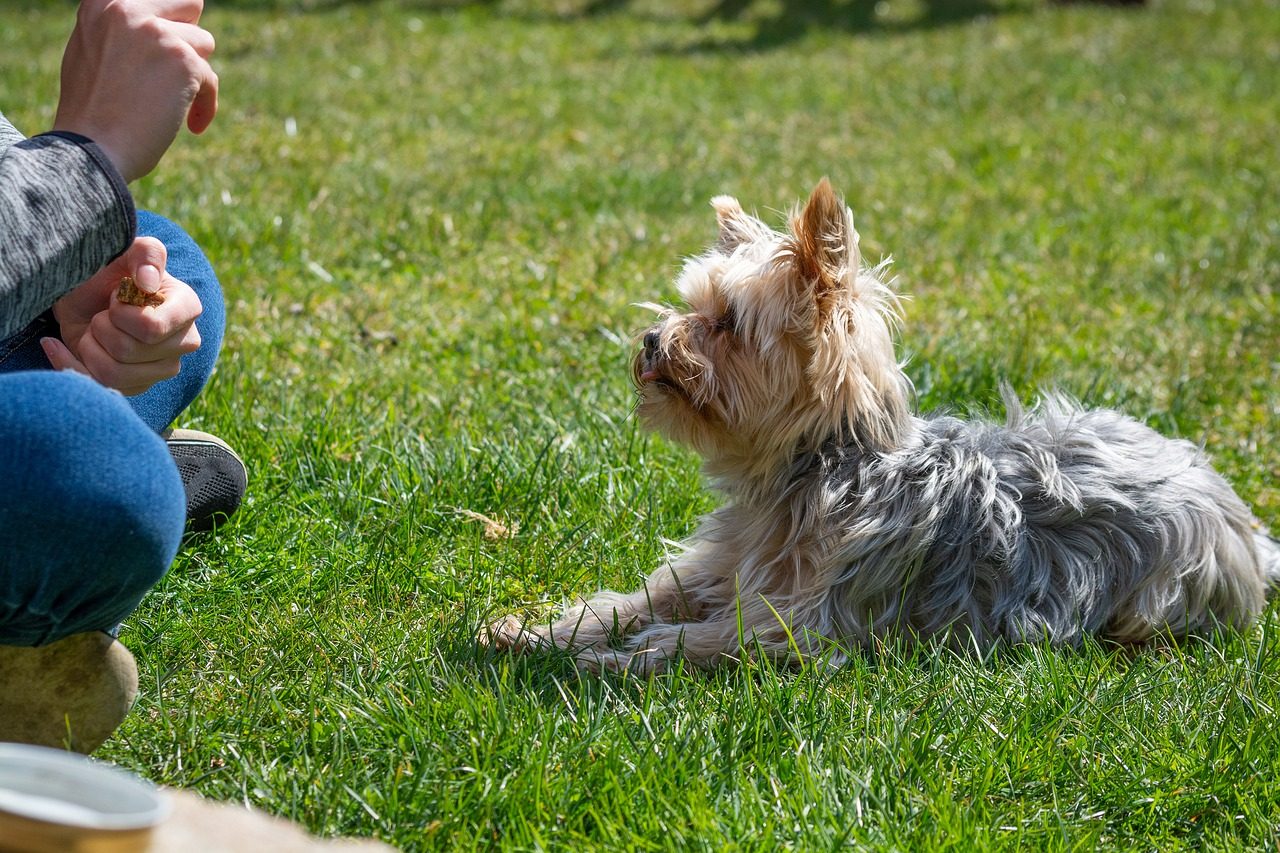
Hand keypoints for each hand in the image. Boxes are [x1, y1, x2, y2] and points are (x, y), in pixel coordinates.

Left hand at [44, 237, 202, 395]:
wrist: (85, 294)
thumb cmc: (110, 270)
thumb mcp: (126, 250)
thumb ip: (146, 253)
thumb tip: (148, 282)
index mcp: (187, 309)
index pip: (152, 328)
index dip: (122, 314)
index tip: (116, 296)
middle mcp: (184, 342)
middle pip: (129, 351)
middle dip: (101, 327)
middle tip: (102, 312)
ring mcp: (163, 368)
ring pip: (115, 373)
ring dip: (89, 347)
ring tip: (92, 330)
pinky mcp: (138, 386)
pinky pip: (100, 387)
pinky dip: (70, 364)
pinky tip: (60, 346)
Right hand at [52, 0, 217, 181]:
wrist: (92, 150)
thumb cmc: (92, 112)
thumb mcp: (93, 51)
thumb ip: (124, 30)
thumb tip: (163, 25)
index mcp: (103, 3)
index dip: (172, 19)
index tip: (172, 50)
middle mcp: (127, 8)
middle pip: (190, 4)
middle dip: (189, 36)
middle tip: (178, 69)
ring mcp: (157, 33)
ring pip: (204, 43)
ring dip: (195, 75)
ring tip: (170, 104)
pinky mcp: (184, 62)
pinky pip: (211, 78)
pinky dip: (205, 104)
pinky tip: (192, 125)